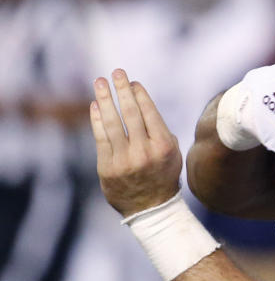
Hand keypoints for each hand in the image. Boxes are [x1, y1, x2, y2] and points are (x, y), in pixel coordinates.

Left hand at [91, 70, 182, 216]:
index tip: (132, 82)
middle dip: (122, 89)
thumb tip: (141, 103)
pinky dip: (97, 119)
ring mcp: (124, 160)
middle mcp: (144, 151)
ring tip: (99, 82)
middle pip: (131, 113)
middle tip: (116, 72)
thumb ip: (160, 129)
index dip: (139, 94)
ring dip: (105, 98)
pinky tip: (95, 105)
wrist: (150, 208)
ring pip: (113, 122)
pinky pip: (100, 137)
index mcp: (163, 146)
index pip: (149, 112)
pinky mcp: (107, 167)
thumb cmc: (163, 174)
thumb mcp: (173, 152)